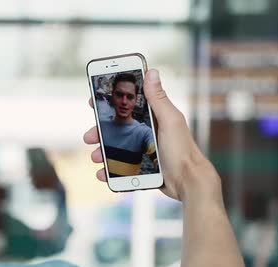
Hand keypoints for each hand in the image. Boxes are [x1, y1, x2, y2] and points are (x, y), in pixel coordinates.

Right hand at [84, 69, 220, 201]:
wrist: (187, 182)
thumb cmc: (183, 150)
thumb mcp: (170, 121)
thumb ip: (158, 99)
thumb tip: (152, 72)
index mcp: (153, 118)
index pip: (128, 105)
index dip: (111, 103)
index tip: (94, 102)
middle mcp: (147, 132)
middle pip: (117, 129)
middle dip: (101, 131)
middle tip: (89, 136)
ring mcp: (143, 151)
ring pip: (115, 149)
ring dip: (102, 152)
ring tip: (95, 157)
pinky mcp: (141, 168)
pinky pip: (121, 167)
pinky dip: (110, 170)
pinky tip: (103, 173)